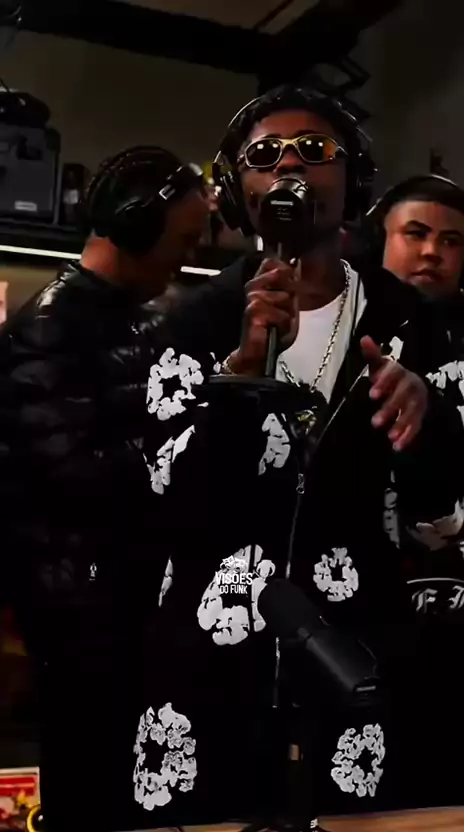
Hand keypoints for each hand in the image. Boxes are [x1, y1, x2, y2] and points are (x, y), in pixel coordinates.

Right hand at [227, 258, 298, 375]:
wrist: (258, 352)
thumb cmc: (272, 330)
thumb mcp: (288, 305)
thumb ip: (292, 287)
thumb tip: (297, 267)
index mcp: (261, 284)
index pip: (270, 262)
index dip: (284, 268)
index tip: (289, 283)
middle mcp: (253, 288)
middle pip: (278, 273)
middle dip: (289, 292)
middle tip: (284, 309)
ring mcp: (251, 298)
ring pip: (283, 295)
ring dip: (286, 312)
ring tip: (278, 322)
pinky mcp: (252, 311)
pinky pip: (279, 313)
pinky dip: (282, 323)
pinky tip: (274, 329)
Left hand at [361, 335, 428, 451]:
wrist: (410, 388)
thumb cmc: (390, 377)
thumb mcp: (380, 367)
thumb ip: (373, 356)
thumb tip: (364, 338)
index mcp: (400, 372)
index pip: (395, 373)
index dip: (384, 383)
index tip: (371, 394)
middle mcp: (412, 385)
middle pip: (404, 395)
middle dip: (390, 408)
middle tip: (375, 422)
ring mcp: (418, 401)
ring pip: (412, 412)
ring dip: (401, 424)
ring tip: (389, 437)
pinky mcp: (420, 415)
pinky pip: (417, 426)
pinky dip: (408, 436)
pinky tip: (397, 446)